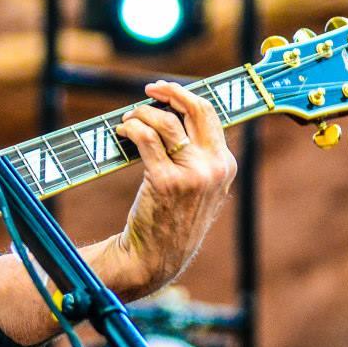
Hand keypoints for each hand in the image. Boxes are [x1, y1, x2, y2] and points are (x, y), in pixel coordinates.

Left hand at [109, 82, 236, 293]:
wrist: (156, 256)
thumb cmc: (172, 219)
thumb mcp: (200, 187)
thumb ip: (198, 156)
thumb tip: (176, 116)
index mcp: (225, 165)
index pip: (210, 115)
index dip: (185, 96)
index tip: (165, 91)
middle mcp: (214, 167)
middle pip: (195, 109)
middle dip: (170, 92)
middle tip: (149, 90)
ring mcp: (191, 174)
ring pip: (165, 122)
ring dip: (141, 114)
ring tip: (128, 120)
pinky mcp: (165, 181)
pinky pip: (145, 139)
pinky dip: (131, 128)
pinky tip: (122, 132)